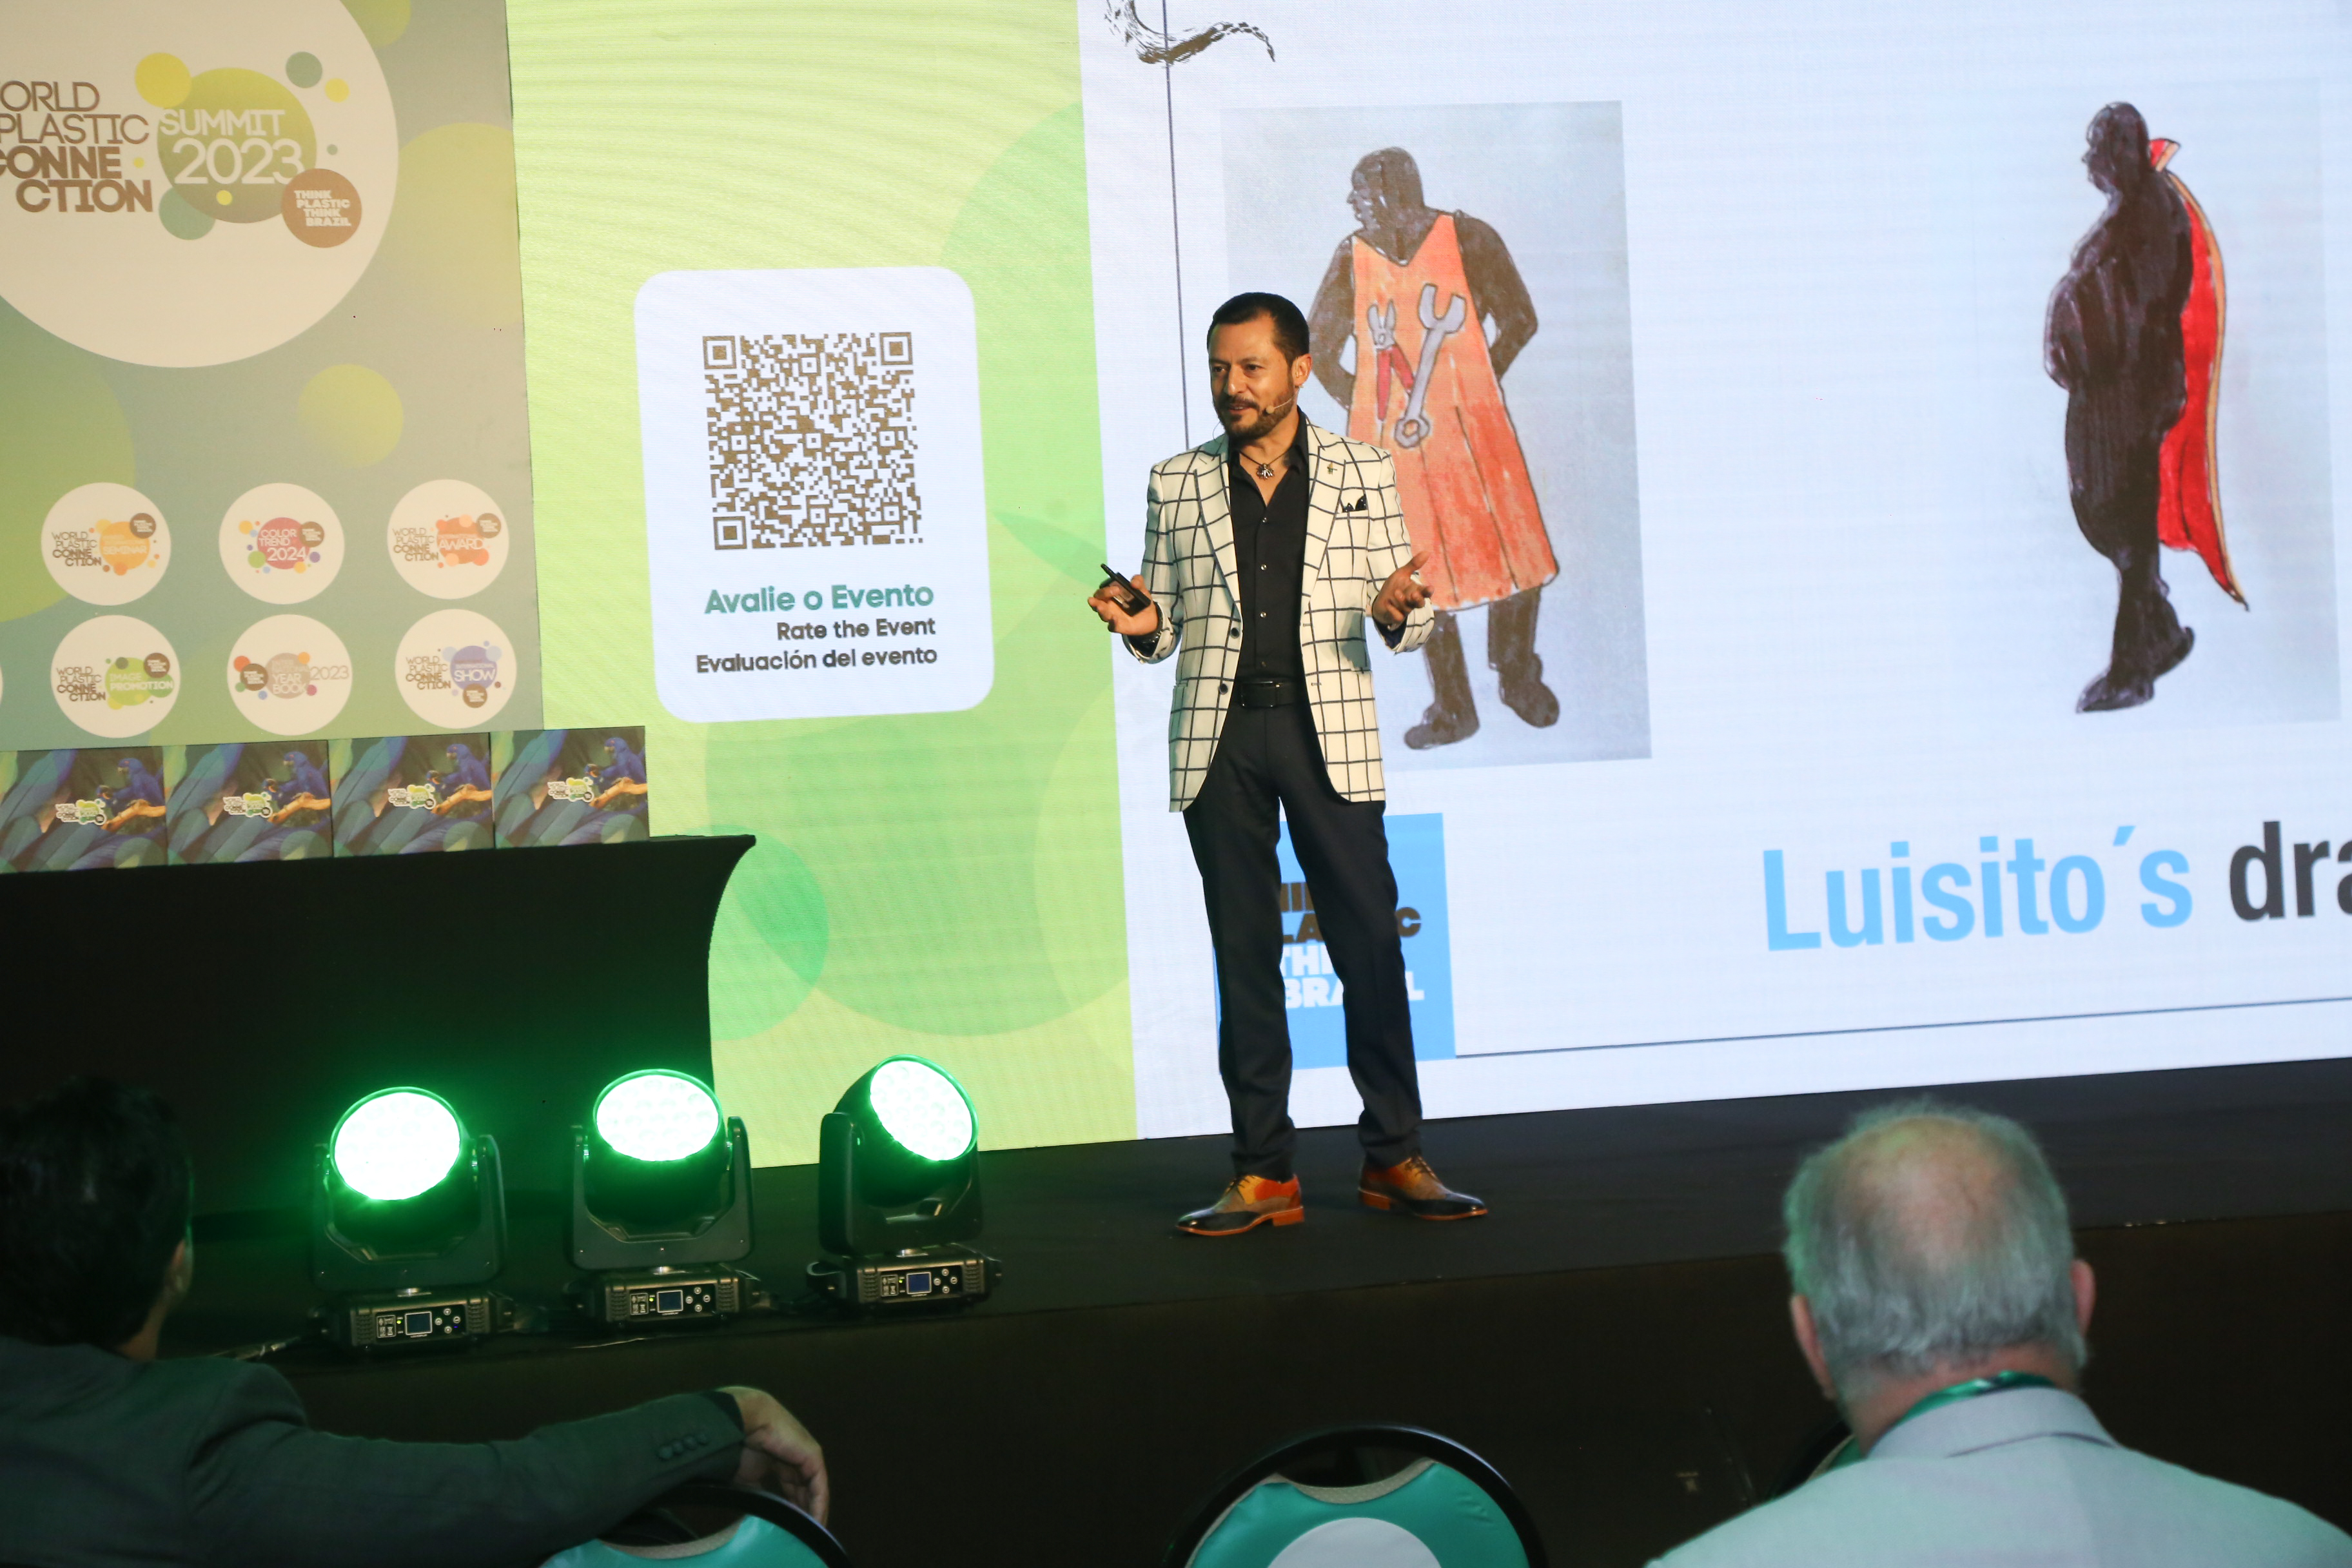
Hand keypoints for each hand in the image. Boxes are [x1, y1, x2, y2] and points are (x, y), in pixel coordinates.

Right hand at [722, 1386, 828, 1523]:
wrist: (743, 1420)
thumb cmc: (739, 1444)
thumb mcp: (747, 1477)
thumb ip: (757, 1494)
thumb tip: (759, 1513)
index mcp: (780, 1456)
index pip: (791, 1485)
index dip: (792, 1505)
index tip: (791, 1526)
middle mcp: (796, 1454)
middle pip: (804, 1488)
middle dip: (804, 1510)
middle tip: (804, 1534)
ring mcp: (806, 1454)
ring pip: (814, 1488)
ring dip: (813, 1510)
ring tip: (812, 1532)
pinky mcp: (813, 1455)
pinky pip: (818, 1484)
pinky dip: (818, 1504)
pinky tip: (816, 1521)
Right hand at [1088, 574, 1159, 636]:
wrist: (1150, 618)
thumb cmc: (1140, 602)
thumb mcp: (1142, 589)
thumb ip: (1138, 581)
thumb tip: (1133, 583)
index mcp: (1110, 595)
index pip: (1102, 591)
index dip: (1106, 589)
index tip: (1117, 588)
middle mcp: (1108, 606)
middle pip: (1097, 600)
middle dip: (1101, 595)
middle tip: (1114, 592)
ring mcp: (1111, 617)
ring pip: (1102, 614)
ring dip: (1101, 610)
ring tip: (1100, 607)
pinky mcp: (1118, 627)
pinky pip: (1113, 626)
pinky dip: (1113, 623)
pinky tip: (1114, 619)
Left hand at [1370, 551, 1431, 628]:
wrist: (1380, 601)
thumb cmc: (1394, 586)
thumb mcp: (1402, 574)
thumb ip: (1413, 564)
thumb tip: (1427, 552)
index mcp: (1415, 591)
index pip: (1425, 592)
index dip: (1428, 591)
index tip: (1430, 587)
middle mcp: (1412, 601)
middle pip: (1420, 604)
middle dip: (1418, 599)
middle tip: (1414, 594)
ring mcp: (1404, 610)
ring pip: (1408, 608)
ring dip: (1402, 601)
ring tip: (1396, 593)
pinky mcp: (1396, 617)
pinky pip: (1398, 617)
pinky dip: (1393, 610)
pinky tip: (1388, 603)